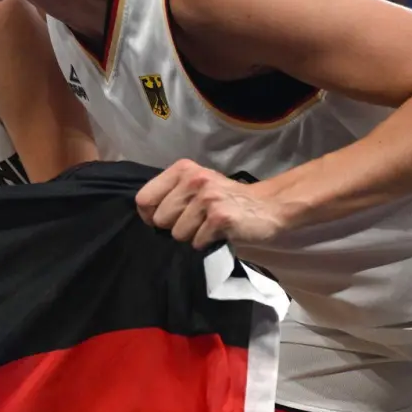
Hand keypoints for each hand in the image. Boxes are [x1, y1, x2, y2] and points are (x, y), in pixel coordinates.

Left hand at [135, 159, 289, 248]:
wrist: (267, 206)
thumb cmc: (225, 198)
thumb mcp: (195, 185)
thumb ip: (170, 194)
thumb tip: (146, 216)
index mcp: (183, 169)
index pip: (144, 198)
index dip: (149, 215)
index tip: (164, 220)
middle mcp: (194, 180)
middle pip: (160, 219)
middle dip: (175, 226)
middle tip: (197, 220)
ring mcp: (208, 198)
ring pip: (178, 233)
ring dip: (193, 235)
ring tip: (209, 225)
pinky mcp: (220, 218)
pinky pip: (197, 241)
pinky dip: (207, 242)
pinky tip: (220, 232)